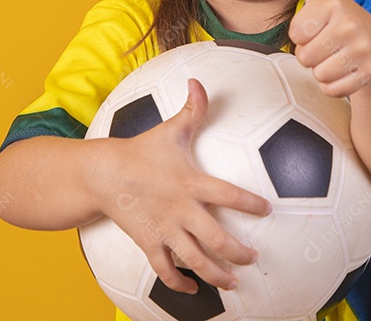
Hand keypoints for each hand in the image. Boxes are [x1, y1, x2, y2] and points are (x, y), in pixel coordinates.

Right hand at [93, 78, 271, 293]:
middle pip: (215, 237)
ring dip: (216, 274)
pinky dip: (179, 284)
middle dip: (237, 252)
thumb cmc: (142, 150)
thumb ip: (192, 109)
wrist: (102, 173)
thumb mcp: (170, 129)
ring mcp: (163, 229)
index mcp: (190, 182)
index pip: (228, 194)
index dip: (250, 203)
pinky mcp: (148, 242)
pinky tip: (194, 290)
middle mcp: (180, 209)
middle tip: (253, 258)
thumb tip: (199, 80)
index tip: (268, 209)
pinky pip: (165, 270)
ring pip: (194, 259)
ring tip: (234, 283)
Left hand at [289, 0, 370, 96]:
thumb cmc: (339, 14)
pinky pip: (330, 88)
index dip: (301, 31)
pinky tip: (345, 68)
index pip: (296, 31)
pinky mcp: (367, 76)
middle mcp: (351, 26)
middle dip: (310, 52)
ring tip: (335, 53)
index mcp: (335, 4)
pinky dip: (333, 84)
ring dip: (321, 68)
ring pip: (317, 73)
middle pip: (304, 55)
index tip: (317, 23)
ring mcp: (361, 52)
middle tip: (326, 40)